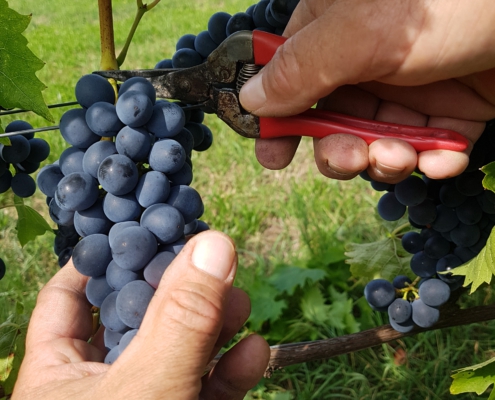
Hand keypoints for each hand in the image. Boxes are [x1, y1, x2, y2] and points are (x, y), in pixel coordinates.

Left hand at [13, 231, 269, 399]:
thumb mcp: (146, 388)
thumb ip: (181, 319)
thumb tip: (215, 242)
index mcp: (58, 372)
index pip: (69, 297)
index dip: (101, 259)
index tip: (141, 228)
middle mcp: (100, 386)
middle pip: (137, 318)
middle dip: (177, 289)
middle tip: (210, 261)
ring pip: (179, 353)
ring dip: (214, 327)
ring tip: (242, 303)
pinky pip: (206, 392)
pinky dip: (232, 373)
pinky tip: (256, 353)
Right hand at [240, 0, 494, 182]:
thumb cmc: (454, 0)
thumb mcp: (363, 33)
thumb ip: (301, 68)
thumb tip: (250, 100)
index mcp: (335, 26)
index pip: (288, 75)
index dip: (278, 117)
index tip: (273, 154)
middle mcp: (369, 57)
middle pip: (331, 120)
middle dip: (337, 151)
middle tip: (352, 159)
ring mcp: (412, 85)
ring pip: (376, 141)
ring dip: (385, 161)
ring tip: (403, 158)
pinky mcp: (455, 108)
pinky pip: (428, 147)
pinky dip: (433, 162)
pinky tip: (444, 160)